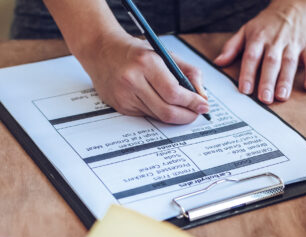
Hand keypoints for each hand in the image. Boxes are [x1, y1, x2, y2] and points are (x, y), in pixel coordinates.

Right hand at [76, 31, 208, 124]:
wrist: (102, 50)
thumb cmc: (136, 52)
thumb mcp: (164, 53)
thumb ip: (188, 72)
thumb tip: (202, 96)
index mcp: (146, 63)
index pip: (174, 93)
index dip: (192, 103)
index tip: (203, 106)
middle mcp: (132, 80)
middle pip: (166, 111)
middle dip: (187, 115)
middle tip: (197, 113)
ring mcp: (124, 96)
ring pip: (158, 116)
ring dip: (174, 115)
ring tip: (182, 108)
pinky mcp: (120, 107)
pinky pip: (147, 116)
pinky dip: (158, 113)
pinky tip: (160, 103)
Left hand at [213, 0, 305, 103]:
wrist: (294, 4)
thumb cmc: (268, 22)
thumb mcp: (247, 29)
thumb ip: (232, 47)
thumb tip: (218, 62)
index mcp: (258, 38)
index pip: (251, 57)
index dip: (248, 73)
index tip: (245, 90)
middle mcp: (276, 41)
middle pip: (271, 62)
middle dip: (267, 81)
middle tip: (265, 99)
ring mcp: (293, 43)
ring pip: (290, 63)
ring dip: (286, 80)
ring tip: (282, 96)